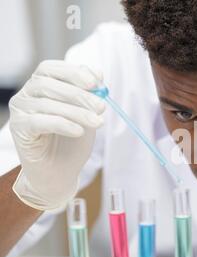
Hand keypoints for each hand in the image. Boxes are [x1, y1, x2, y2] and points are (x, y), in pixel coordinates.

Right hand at [9, 60, 105, 210]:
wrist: (60, 172)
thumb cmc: (72, 141)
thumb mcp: (87, 114)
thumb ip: (90, 94)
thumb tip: (98, 71)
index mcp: (41, 85)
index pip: (51, 68)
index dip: (73, 72)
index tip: (95, 83)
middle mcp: (27, 94)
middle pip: (49, 84)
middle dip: (80, 95)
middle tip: (102, 107)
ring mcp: (20, 111)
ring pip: (47, 104)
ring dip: (77, 112)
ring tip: (97, 122)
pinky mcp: (18, 128)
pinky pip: (40, 121)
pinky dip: (63, 124)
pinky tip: (79, 131)